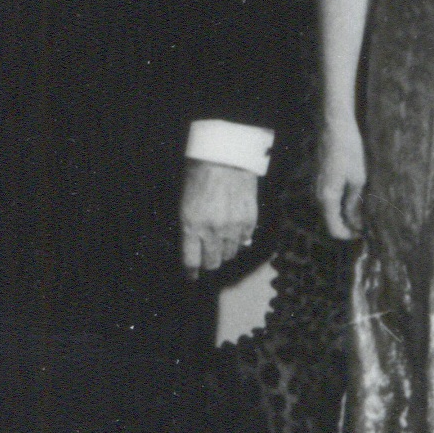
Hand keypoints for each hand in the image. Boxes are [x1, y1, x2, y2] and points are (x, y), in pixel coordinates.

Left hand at [180, 160, 259, 277]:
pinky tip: (235, 230)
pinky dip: (240, 239)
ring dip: (224, 251)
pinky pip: (245, 241)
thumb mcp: (184, 201)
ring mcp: (233, 227)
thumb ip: (189, 226)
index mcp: (191, 225)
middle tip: (207, 259)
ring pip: (229, 254)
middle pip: (212, 262)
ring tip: (221, 242)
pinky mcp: (249, 221)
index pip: (191, 261)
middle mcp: (212, 231)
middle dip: (208, 263)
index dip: (191, 273)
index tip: (192, 277)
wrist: (226, 155)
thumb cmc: (199, 173)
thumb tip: (197, 246)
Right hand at [315, 116, 365, 242]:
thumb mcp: (358, 179)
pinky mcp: (318, 178)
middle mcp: (316, 195)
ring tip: (363, 210)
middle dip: (348, 225)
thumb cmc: (348, 150)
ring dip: (344, 214)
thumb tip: (356, 222)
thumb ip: (354, 203)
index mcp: (326, 198)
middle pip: (330, 221)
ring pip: (329, 209)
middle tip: (367, 224)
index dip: (349, 236)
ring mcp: (315, 186)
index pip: (334, 229)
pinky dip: (340, 203)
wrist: (334, 125)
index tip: (364, 235)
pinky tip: (354, 196)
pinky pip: (327, 198)